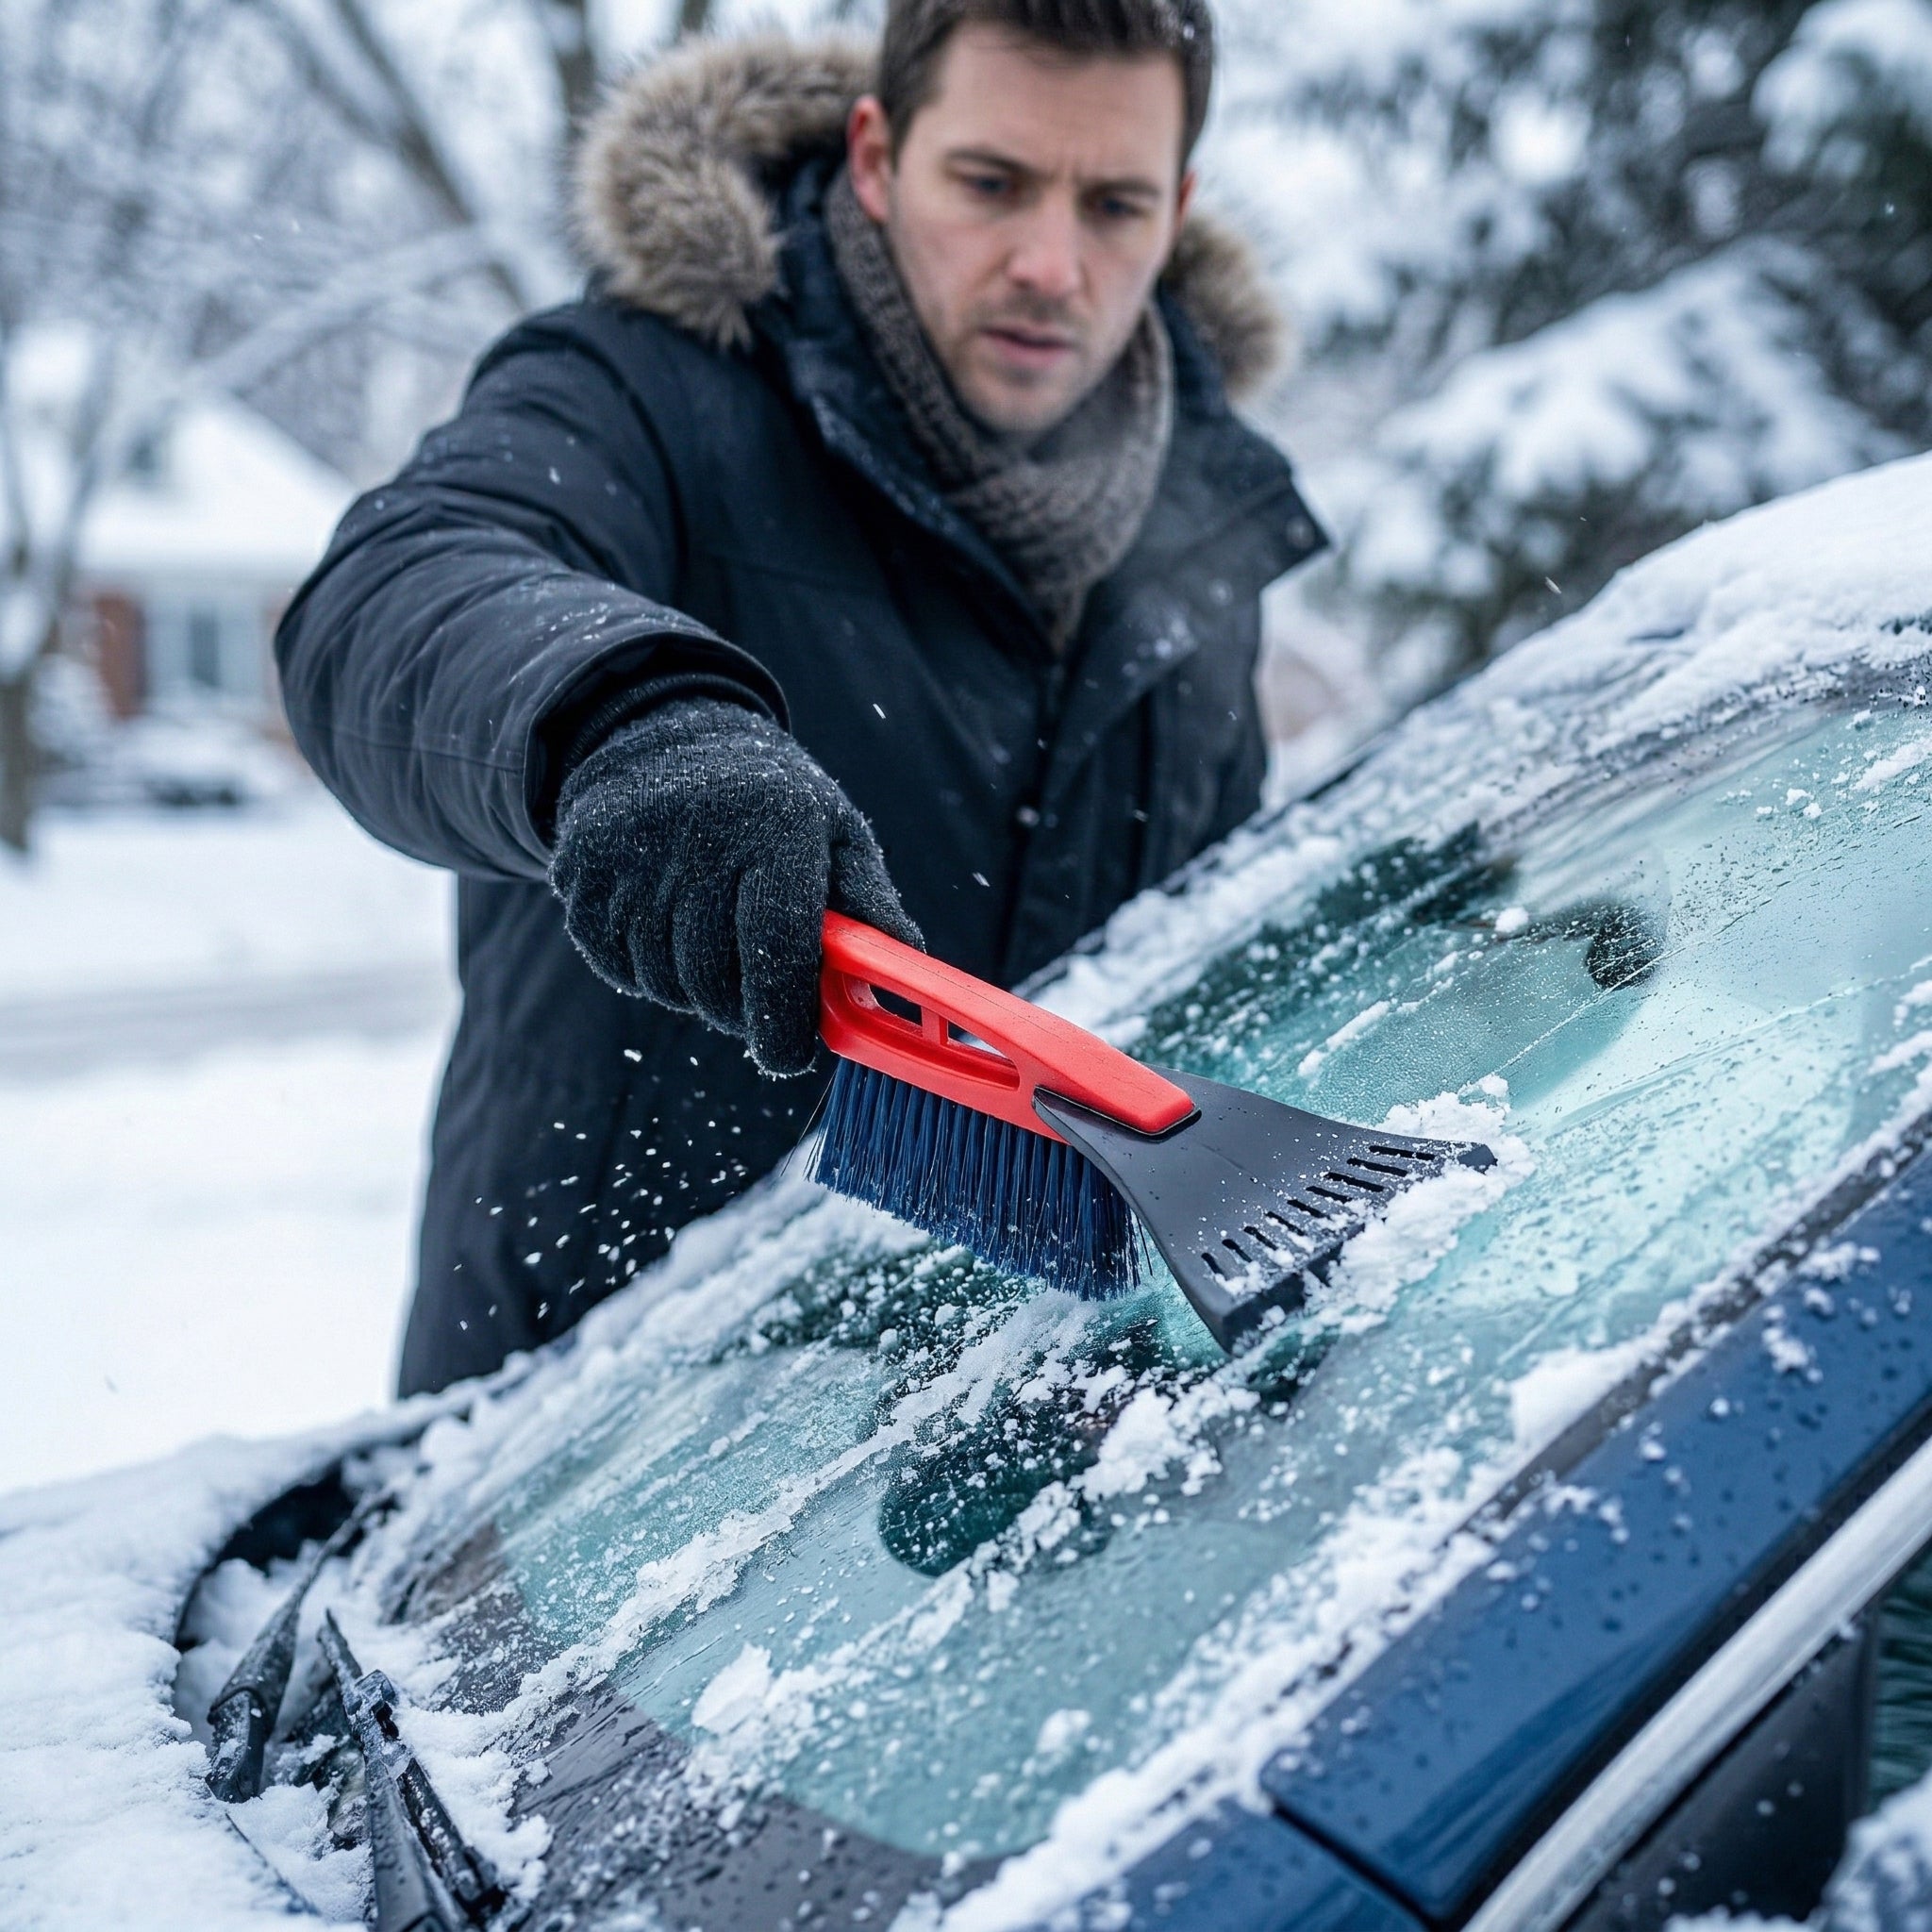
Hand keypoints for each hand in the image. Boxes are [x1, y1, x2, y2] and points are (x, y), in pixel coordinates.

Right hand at [550, 697, 921, 1074]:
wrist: (666, 734)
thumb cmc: (774, 803)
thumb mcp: (837, 833)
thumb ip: (872, 905)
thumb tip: (909, 974)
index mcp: (774, 825)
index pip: (776, 948)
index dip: (783, 1019)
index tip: (790, 1056)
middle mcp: (696, 834)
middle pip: (714, 978)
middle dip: (742, 1013)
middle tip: (761, 1006)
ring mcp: (629, 850)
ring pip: (664, 980)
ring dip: (695, 993)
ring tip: (717, 950)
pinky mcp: (579, 869)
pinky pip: (615, 963)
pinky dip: (646, 970)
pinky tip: (669, 931)